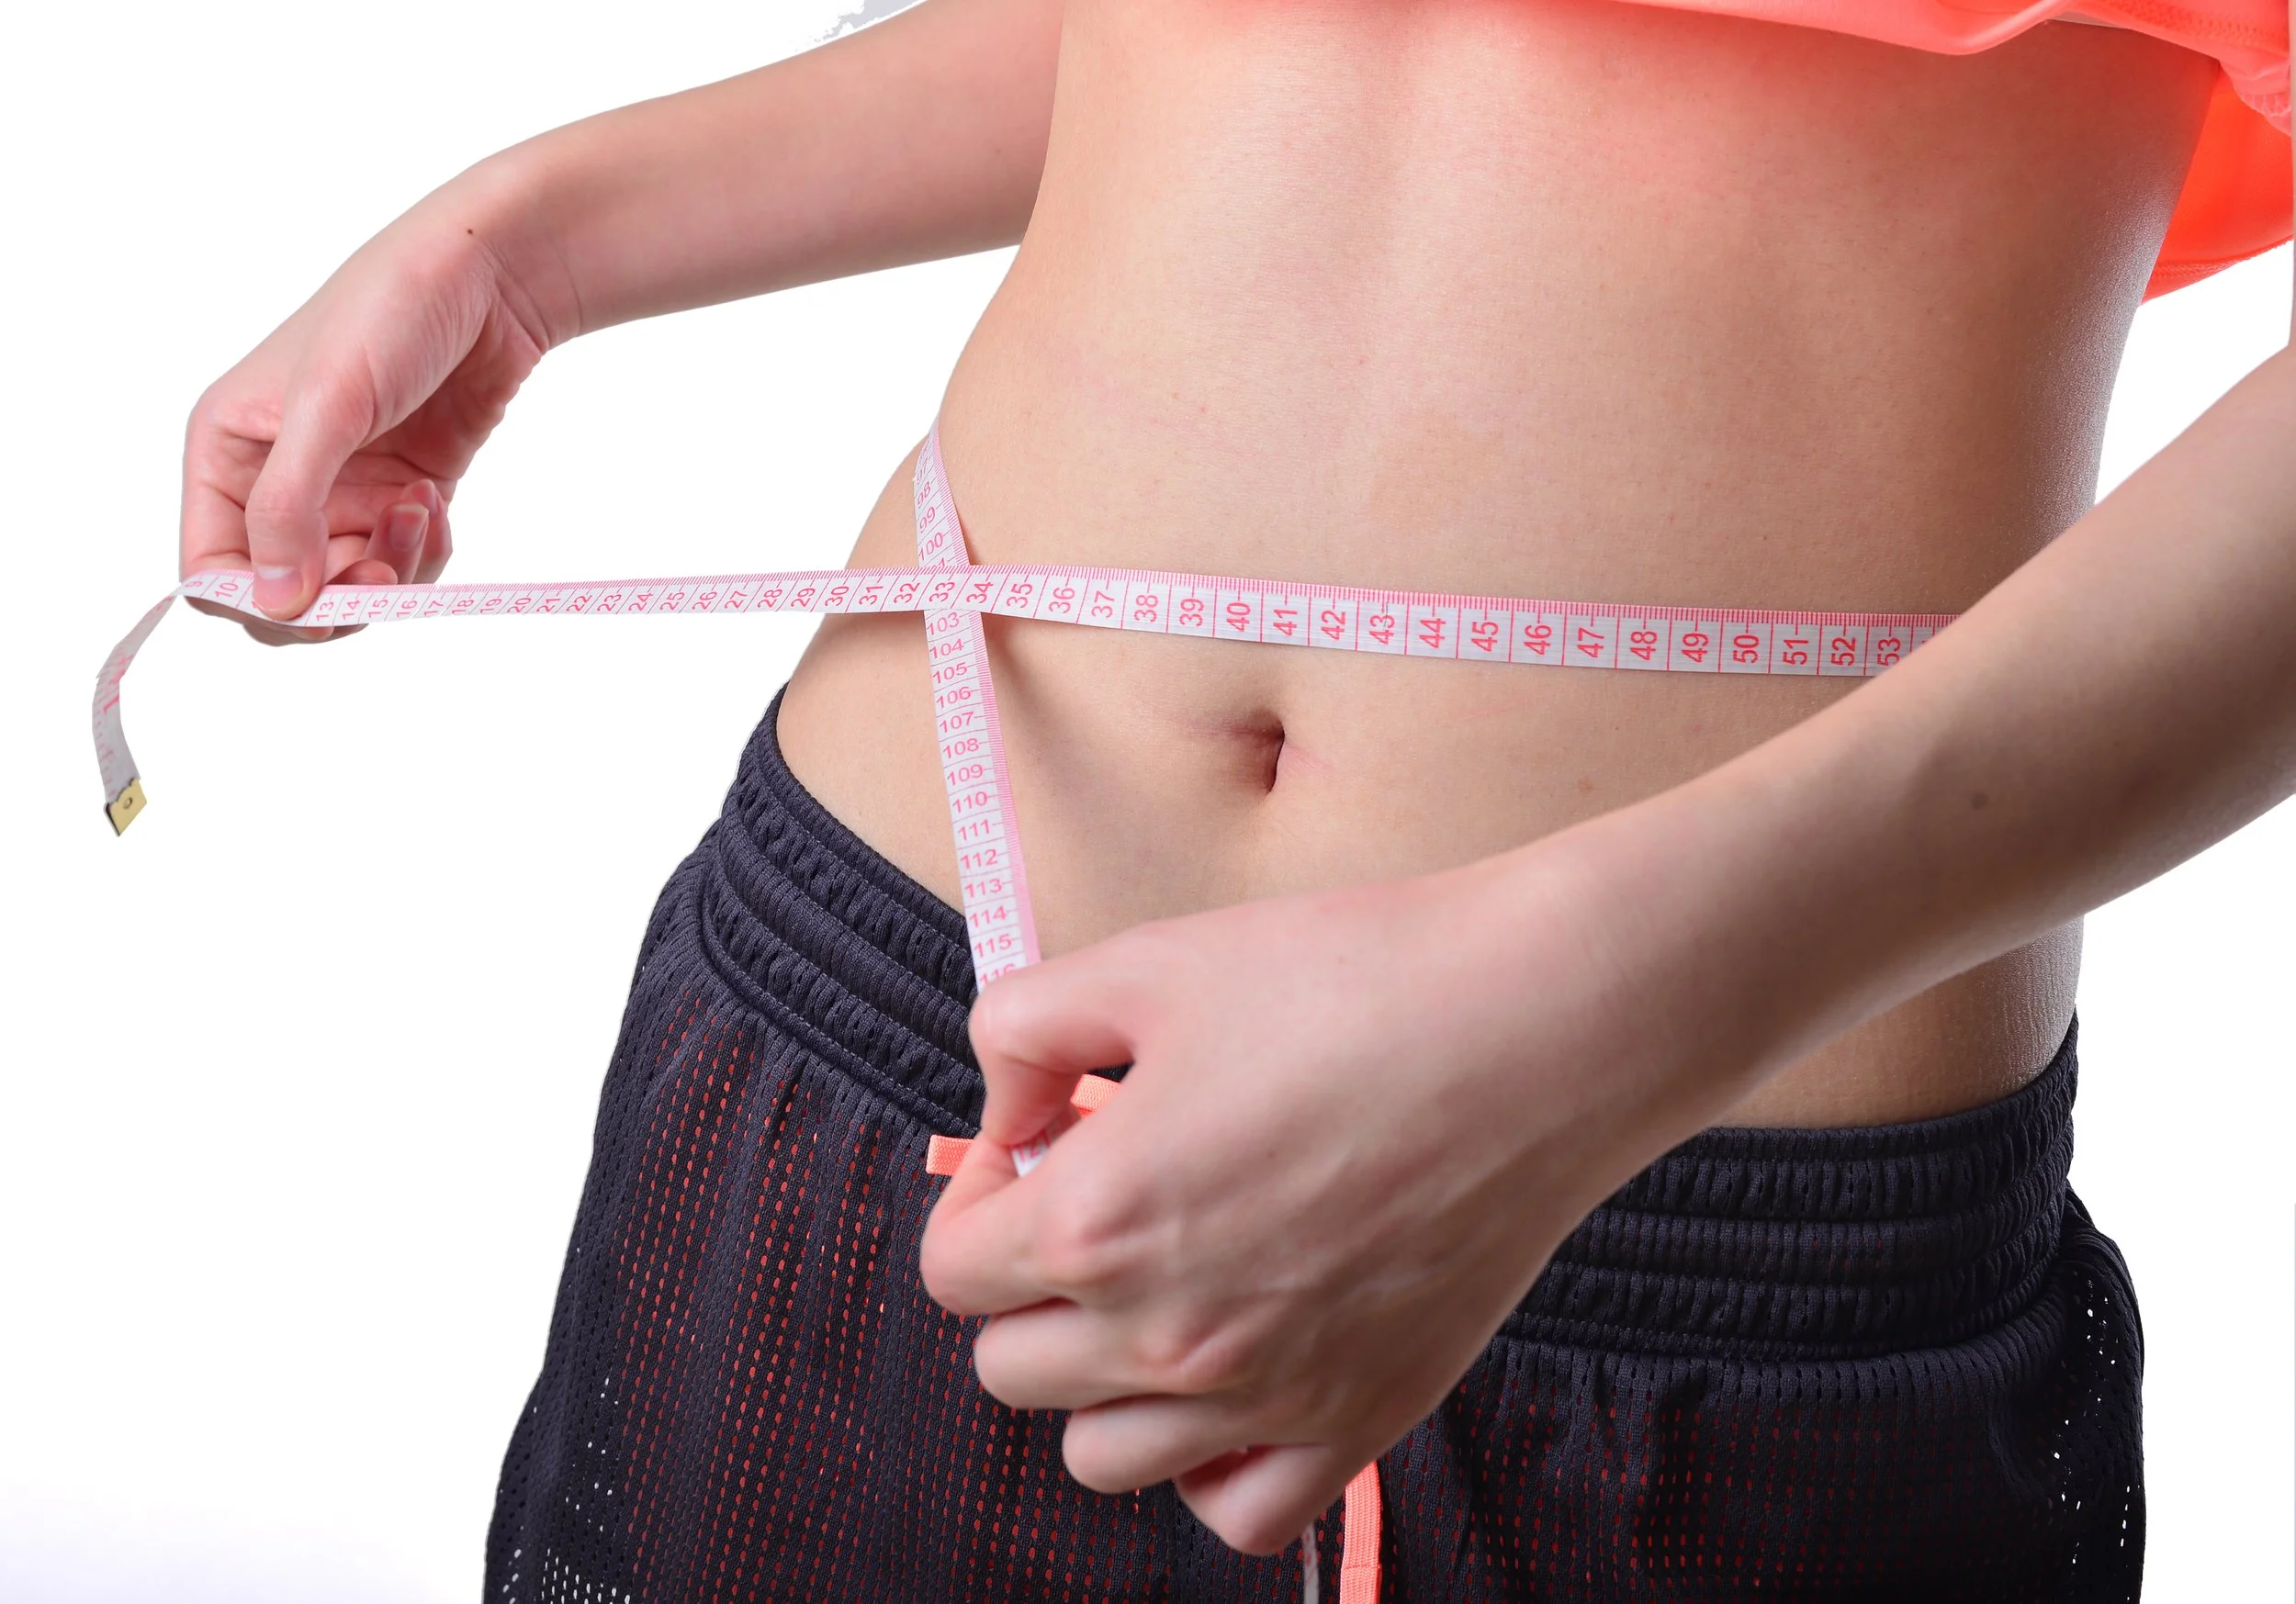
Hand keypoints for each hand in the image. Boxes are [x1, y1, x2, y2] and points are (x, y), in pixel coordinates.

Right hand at [180, 174, 556, 641]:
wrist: (490, 278)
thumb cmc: (392, 313)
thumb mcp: (328, 404)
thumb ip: (290, 506)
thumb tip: (277, 603)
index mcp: (225, 452)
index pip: (210, 573)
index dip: (257, 604)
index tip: (318, 602)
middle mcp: (274, 480)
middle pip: (282, 597)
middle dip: (335, 597)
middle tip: (383, 571)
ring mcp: (341, 492)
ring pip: (349, 589)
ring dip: (391, 570)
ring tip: (421, 507)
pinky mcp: (399, 496)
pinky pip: (400, 564)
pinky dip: (423, 553)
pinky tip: (435, 501)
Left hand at [918, 844, 1724, 1554]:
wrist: (1536, 1026)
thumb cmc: (1349, 980)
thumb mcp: (1150, 962)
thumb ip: (1024, 1030)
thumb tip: (1003, 1107)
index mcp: (1094, 1222)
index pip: (953, 1271)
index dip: (982, 1199)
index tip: (1042, 1150)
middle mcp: (1166, 1335)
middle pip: (1011, 1370)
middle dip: (1030, 1286)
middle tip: (1107, 1205)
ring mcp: (1266, 1394)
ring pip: (1101, 1457)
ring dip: (1102, 1381)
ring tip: (1167, 1287)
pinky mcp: (1360, 1419)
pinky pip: (1237, 1511)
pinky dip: (1211, 1464)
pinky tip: (1235, 1375)